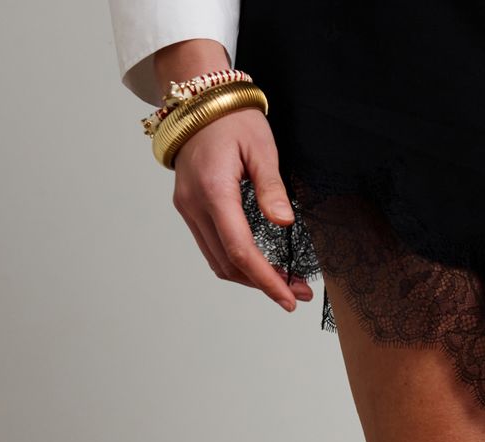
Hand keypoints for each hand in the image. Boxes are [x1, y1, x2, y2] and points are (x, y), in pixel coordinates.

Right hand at [154, 39, 314, 310]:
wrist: (199, 100)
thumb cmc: (232, 119)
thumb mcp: (262, 148)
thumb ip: (272, 188)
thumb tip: (284, 222)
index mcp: (214, 191)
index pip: (240, 250)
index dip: (266, 280)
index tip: (288, 298)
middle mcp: (194, 205)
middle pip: (229, 264)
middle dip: (263, 284)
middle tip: (297, 292)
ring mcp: (187, 208)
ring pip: (218, 261)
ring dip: (250, 277)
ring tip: (284, 282)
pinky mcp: (188, 208)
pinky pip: (211, 248)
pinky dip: (236, 263)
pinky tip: (260, 265)